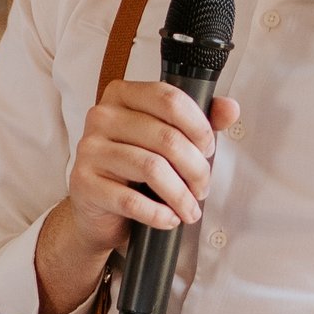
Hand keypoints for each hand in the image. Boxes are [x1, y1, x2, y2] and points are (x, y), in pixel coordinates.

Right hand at [34, 77, 238, 313]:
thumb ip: (199, 122)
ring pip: (151, 168)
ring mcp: (89, 149)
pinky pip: (131, 200)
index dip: (198, 127)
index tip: (208, 149)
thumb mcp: (167, 141)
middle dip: (196, 168)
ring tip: (190, 209)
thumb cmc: (135, 170)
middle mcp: (101, 116)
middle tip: (203, 188)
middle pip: (166, 137)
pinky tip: (169, 219)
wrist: (99, 210)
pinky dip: (158, 214)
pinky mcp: (84, 183)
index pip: (169, 99)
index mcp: (123, 95)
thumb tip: (230, 108)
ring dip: (180, 195)